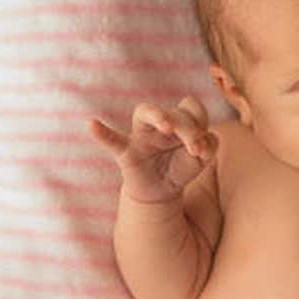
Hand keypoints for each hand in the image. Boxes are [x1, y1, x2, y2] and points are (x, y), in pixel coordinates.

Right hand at [88, 96, 217, 202]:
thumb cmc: (181, 167)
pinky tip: (91, 125)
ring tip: (168, 128)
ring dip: (162, 117)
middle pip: (174, 111)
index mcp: (178, 121)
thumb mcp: (200, 159)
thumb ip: (207, 147)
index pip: (190, 106)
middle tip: (195, 149)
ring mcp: (140, 136)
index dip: (200, 121)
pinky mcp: (126, 152)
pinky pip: (112, 140)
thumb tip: (203, 143)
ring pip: (147, 112)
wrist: (162, 191)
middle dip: (189, 129)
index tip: (202, 145)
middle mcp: (158, 123)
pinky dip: (102, 133)